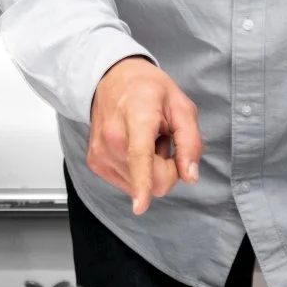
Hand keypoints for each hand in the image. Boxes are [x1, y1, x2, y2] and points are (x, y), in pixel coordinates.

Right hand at [87, 56, 201, 214]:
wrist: (111, 79)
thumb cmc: (148, 90)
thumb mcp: (181, 106)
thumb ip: (191, 142)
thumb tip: (190, 177)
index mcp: (136, 117)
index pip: (139, 155)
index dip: (143, 183)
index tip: (140, 206)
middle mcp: (112, 138)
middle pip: (152, 179)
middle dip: (167, 168)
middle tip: (162, 140)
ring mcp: (100, 153)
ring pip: (140, 185)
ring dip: (150, 168)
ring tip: (145, 140)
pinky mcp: (95, 164)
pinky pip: (128, 184)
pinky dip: (137, 170)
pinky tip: (133, 147)